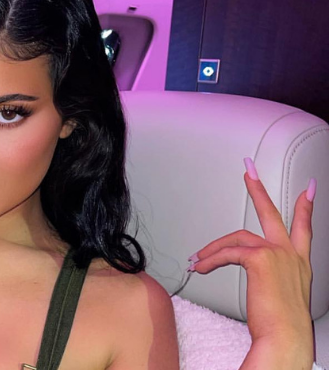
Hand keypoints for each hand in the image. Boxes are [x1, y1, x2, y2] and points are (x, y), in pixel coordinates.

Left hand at [188, 158, 315, 366]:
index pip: (303, 229)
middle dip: (258, 189)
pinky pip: (227, 253)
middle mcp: (290, 254)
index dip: (305, 209)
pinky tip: (201, 268)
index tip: (309, 189)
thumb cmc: (282, 325)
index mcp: (299, 262)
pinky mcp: (259, 259)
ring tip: (197, 258)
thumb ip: (270, 282)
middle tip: (248, 169)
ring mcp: (277, 253)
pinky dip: (210, 260)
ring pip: (237, 239)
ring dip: (213, 248)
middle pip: (271, 213)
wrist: (286, 336)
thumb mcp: (281, 297)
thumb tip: (257, 282)